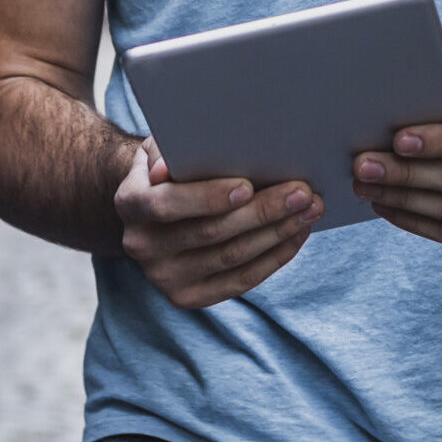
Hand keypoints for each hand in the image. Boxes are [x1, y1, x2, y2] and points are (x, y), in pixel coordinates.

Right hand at [114, 139, 322, 308]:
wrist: (152, 203)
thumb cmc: (168, 163)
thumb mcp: (161, 145)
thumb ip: (166, 149)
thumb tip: (168, 165)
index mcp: (130, 203)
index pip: (168, 204)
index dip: (208, 197)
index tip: (248, 186)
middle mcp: (142, 246)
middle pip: (211, 233)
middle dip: (263, 212)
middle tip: (303, 192)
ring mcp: (164, 277)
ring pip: (232, 258)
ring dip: (278, 233)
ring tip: (311, 210)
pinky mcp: (188, 297)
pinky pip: (240, 281)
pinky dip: (274, 257)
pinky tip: (297, 235)